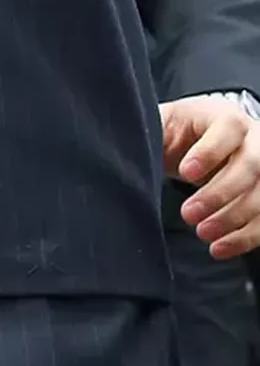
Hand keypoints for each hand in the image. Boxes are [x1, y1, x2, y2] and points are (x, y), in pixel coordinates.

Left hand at [162, 96, 259, 256]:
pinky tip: (219, 247)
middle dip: (219, 193)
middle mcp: (253, 142)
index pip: (228, 128)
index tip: (186, 172)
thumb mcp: (162, 124)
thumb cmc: (180, 133)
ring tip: (203, 232)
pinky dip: (244, 237)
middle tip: (189, 213)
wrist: (198, 146)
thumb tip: (120, 144)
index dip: (210, 151)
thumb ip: (150, 130)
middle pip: (250, 166)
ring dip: (233, 218)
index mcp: (225, 118)